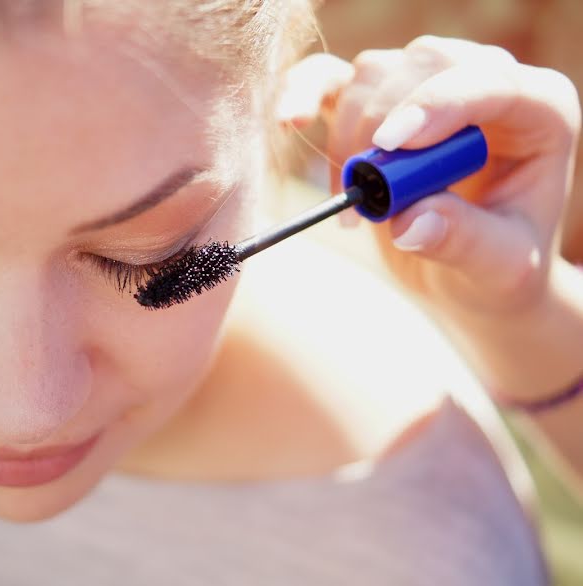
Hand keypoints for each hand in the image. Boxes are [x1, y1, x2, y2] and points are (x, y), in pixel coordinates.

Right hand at [277, 36, 580, 322]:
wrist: (469, 276)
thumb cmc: (499, 267)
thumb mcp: (499, 265)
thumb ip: (464, 241)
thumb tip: (411, 223)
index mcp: (536, 110)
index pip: (487, 80)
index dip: (436, 103)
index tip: (389, 148)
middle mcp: (483, 83)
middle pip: (422, 68)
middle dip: (382, 130)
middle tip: (372, 203)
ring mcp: (426, 87)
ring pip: (373, 74)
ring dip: (348, 137)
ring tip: (356, 207)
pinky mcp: (378, 104)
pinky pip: (332, 79)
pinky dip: (304, 93)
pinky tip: (290, 120)